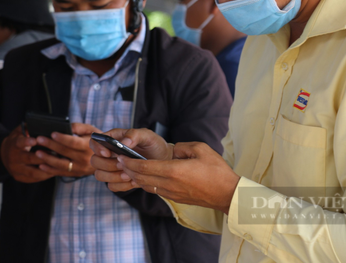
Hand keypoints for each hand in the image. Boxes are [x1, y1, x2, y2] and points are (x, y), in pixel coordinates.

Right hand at [0, 125, 54, 182]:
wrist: (4, 154)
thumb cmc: (16, 140)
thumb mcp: (19, 131)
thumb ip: (28, 127)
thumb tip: (41, 123)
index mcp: (13, 145)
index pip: (19, 143)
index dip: (27, 142)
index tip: (35, 140)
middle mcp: (13, 158)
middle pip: (29, 159)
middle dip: (44, 156)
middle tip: (57, 153)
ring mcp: (16, 169)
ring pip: (33, 172)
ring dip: (47, 169)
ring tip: (58, 164)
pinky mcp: (19, 177)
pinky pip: (33, 179)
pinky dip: (44, 176)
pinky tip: (53, 172)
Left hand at [33, 123, 100, 176]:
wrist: (106, 157)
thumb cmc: (96, 140)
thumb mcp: (91, 130)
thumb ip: (79, 127)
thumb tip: (67, 126)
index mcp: (89, 146)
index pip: (73, 142)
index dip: (62, 138)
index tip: (52, 133)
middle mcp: (85, 158)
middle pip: (65, 152)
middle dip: (50, 145)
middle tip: (39, 139)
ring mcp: (80, 168)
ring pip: (61, 164)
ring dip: (48, 159)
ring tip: (37, 152)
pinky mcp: (76, 174)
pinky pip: (61, 173)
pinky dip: (50, 170)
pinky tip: (41, 164)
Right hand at [90, 128, 172, 192]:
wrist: (163, 160)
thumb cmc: (153, 144)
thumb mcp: (147, 135)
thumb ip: (134, 135)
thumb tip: (123, 142)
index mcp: (113, 139)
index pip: (94, 141)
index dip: (97, 148)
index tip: (108, 153)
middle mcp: (109, 154)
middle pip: (94, 161)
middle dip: (108, 165)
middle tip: (123, 165)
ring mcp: (111, 168)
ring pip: (100, 175)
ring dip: (113, 177)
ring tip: (129, 174)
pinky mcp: (117, 180)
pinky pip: (111, 186)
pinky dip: (121, 185)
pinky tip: (133, 181)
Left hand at [117, 142, 240, 213]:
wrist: (227, 194)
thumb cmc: (216, 170)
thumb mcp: (201, 149)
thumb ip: (182, 147)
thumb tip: (172, 150)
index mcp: (173, 170)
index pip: (144, 167)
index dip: (130, 162)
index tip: (121, 157)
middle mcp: (169, 184)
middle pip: (141, 177)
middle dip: (128, 169)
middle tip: (119, 161)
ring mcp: (172, 193)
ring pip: (147, 185)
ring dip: (136, 177)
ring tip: (129, 169)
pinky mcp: (175, 198)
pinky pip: (156, 190)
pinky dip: (146, 183)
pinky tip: (145, 177)